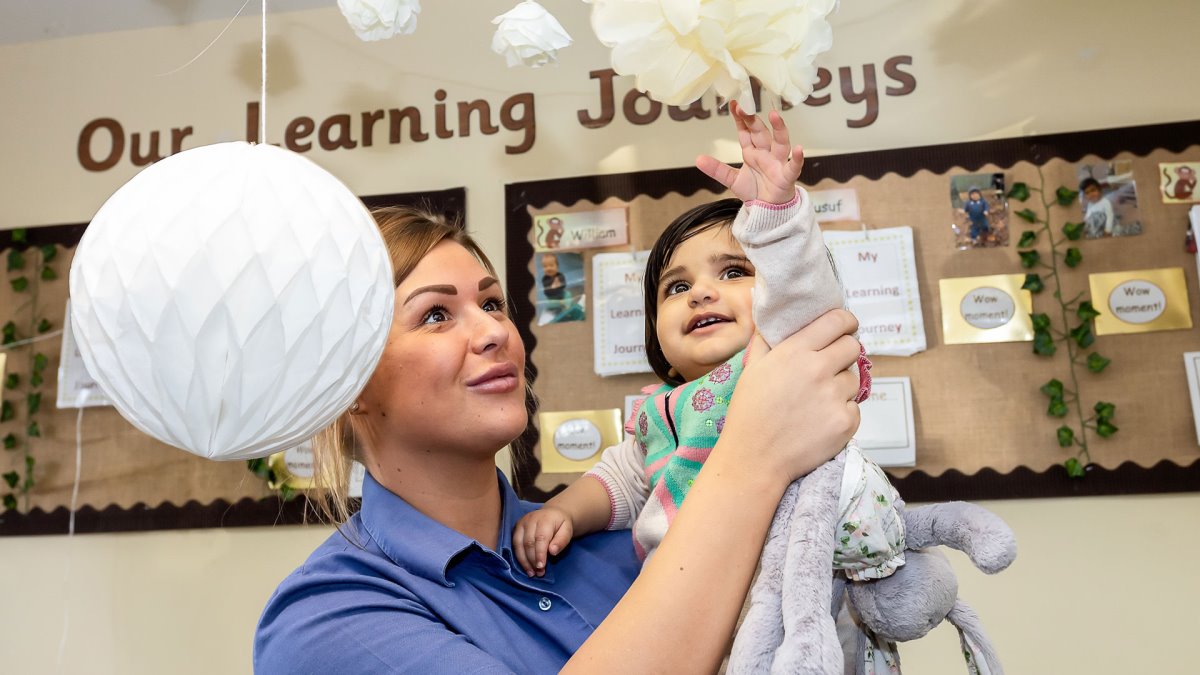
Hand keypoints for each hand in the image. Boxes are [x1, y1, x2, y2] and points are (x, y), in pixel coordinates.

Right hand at [513, 506, 574, 576]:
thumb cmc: (561, 525)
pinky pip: (514, 544)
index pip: (540, 538)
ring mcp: (521, 523)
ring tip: (531, 573)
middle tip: (539, 573)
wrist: (553, 513)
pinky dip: (519, 557)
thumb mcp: (567, 531)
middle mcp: (530, 519)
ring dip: (524, 561)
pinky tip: (525, 566)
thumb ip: (561, 541)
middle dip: (532, 560)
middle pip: (528, 542)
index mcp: (545, 519)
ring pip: (518, 544)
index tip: (541, 567)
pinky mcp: (516, 527)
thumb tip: (552, 552)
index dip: (540, 554)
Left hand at [696, 100, 804, 204]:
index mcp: (752, 152)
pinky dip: (798, 158)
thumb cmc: (755, 191)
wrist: (768, 211)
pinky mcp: (787, 176)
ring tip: (774, 115)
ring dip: (779, 129)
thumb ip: (717, 169)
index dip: (740, 119)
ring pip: (780, 142)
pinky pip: (794, 166)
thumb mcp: (732, 180)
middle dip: (753, 120)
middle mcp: (766, 154)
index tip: (734, 104)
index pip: (745, 132)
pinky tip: (799, 148)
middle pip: (760, 133)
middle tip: (745, 106)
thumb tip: (698, 159)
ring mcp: (778, 163)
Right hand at [722, 309, 861, 482]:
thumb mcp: (751, 369)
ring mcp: (835, 397)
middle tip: (831, 364)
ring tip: (818, 400)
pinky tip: (820, 421)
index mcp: (795, 351)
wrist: (754, 459)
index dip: (845, 322)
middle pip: (853, 346)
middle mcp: (819, 370)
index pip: (838, 321)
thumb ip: (765, 339)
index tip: (845, 327)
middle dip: (845, 351)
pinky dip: (842, 412)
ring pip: (854, 378)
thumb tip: (771, 315)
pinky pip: (855, 407)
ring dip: (842, 385)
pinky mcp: (847, 422)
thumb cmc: (749, 413)